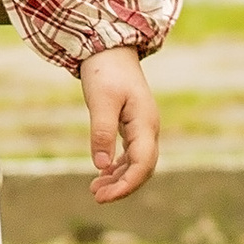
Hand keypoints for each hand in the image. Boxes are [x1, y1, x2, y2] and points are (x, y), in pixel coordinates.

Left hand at [80, 47, 157, 205]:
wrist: (110, 46)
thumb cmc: (106, 70)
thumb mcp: (100, 100)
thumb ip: (102, 132)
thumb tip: (101, 165)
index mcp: (145, 122)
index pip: (143, 164)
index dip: (126, 184)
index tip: (105, 196)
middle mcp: (148, 127)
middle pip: (143, 168)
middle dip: (122, 186)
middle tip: (96, 196)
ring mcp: (142, 126)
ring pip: (137, 162)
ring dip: (119, 178)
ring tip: (95, 190)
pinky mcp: (133, 124)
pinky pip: (131, 153)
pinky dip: (118, 166)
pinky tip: (102, 172)